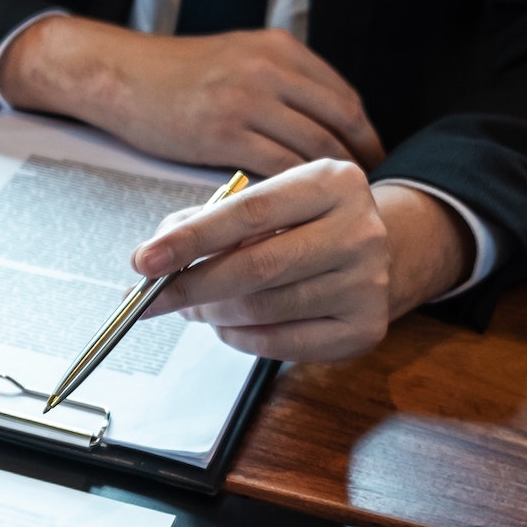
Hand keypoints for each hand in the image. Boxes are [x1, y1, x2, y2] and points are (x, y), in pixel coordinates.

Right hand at [0, 16, 383, 173]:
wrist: (119, 73)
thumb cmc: (172, 75)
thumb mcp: (237, 58)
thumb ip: (278, 81)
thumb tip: (315, 120)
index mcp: (280, 49)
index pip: (343, 96)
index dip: (363, 135)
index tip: (369, 161)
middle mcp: (271, 69)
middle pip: (339, 122)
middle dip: (357, 162)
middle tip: (362, 195)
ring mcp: (248, 98)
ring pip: (310, 148)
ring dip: (326, 185)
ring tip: (332, 211)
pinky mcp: (222, 130)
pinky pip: (275, 168)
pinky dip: (290, 195)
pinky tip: (292, 213)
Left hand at [135, 170, 472, 359]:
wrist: (381, 251)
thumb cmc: (305, 224)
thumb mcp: (266, 201)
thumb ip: (209, 220)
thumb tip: (156, 252)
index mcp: (331, 182)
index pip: (248, 212)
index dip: (191, 239)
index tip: (145, 260)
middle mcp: (359, 230)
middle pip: (256, 267)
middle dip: (192, 287)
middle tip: (154, 298)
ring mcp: (368, 283)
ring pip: (264, 309)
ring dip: (214, 314)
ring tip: (196, 306)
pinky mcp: (364, 328)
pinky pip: (281, 344)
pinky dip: (240, 338)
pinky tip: (230, 325)